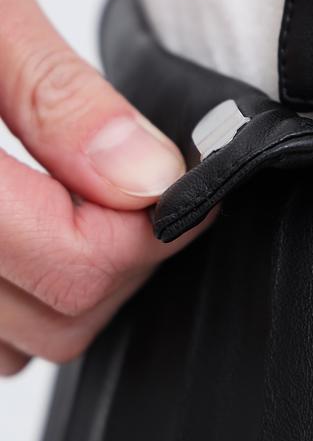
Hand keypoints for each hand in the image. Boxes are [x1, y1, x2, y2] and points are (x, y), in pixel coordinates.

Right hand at [0, 0, 211, 374]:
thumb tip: (146, 178)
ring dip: (58, 286)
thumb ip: (56, 96)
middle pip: (51, 322)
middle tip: (126, 184)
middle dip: (112, 258)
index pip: (75, 267)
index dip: (146, 227)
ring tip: (65, 199)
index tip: (169, 178)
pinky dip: (8, 295)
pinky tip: (18, 228)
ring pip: (8, 344)